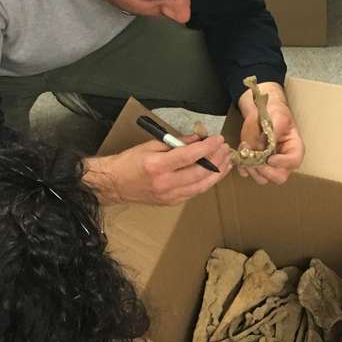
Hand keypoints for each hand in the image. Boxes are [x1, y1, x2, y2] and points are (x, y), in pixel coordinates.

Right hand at [83, 134, 231, 204]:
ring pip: (201, 185)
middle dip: (217, 160)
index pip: (189, 156)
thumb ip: (176, 142)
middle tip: (225, 149)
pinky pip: (195, 192)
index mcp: (157, 166)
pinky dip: (207, 182)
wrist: (114, 184)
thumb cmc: (129, 162)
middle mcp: (164, 183)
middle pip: (199, 173)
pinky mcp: (172, 202)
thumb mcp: (151, 145)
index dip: (207, 147)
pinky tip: (215, 173)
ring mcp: (169, 196)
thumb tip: (197, 138)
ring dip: (217, 173)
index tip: (218, 139)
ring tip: (227, 161)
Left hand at [237, 82, 304, 184]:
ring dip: (251, 168)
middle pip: (279, 177)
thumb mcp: (278, 117)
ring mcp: (269, 164)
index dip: (283, 163)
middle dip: (265, 170)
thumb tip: (265, 147)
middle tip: (255, 159)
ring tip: (245, 150)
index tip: (270, 158)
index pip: (294, 162)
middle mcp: (283, 160)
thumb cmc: (275, 112)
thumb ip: (274, 132)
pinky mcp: (255, 163)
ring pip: (262, 178)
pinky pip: (248, 173)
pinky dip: (242, 167)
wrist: (262, 109)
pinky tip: (241, 155)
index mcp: (294, 148)